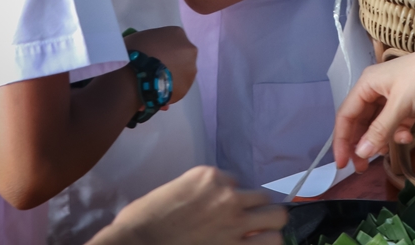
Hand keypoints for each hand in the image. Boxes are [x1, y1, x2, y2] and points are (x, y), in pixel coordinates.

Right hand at [89, 167, 285, 244]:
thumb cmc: (145, 219)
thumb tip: (213, 203)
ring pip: (277, 217)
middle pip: (264, 197)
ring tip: (259, 235)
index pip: (237, 182)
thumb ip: (201, 193)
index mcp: (210, 176)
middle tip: (249, 221)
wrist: (137, 242)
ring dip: (268, 226)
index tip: (220, 210)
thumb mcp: (175, 190)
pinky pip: (269, 243)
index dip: (230, 197)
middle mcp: (228, 195)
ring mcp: (235, 221)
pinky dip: (265, 244)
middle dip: (257, 209)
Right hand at [123, 27, 197, 104]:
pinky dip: (169, 88)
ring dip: (171, 75)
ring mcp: (191, 69)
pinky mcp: (187, 87)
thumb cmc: (133, 53)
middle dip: (170, 61)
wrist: (135, 79)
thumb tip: (149, 48)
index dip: (162, 48)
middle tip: (154, 68)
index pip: (172, 39)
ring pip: (181, 71)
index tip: (152, 55)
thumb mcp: (139, 37)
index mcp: (177, 33)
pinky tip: (156, 90)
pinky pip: (177, 86)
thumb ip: (150, 41)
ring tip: (154, 82)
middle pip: (180, 54)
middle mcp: (189, 49)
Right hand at [332, 42, 414, 172]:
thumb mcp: (401, 105)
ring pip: (379, 125)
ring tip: (386, 154)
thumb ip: (379, 130)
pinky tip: (407, 137)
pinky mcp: (409, 103)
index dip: (342, 140)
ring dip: (381, 140)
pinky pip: (395, 123)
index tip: (342, 164)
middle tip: (362, 168)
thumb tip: (360, 154)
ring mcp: (393, 97)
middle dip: (361, 144)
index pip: (346, 115)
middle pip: (361, 121)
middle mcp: (376, 90)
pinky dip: (398, 133)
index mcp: (367, 84)